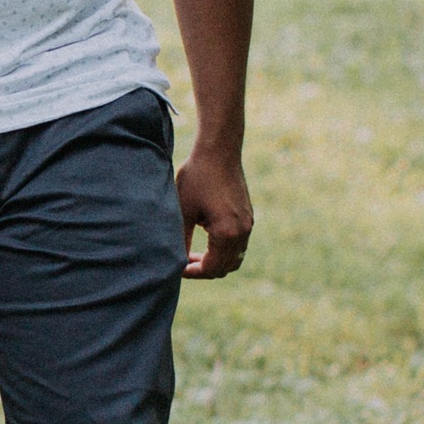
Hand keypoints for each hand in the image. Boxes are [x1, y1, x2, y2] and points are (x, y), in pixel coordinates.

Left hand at [177, 147, 251, 279]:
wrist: (220, 150)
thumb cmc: (197, 177)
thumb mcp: (183, 211)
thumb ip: (181, 240)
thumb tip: (174, 263)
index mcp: (227, 233)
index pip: (211, 268)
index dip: (192, 273)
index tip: (175, 268)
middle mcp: (243, 232)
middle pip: (225, 268)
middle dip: (203, 269)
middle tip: (182, 261)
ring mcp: (249, 224)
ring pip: (234, 258)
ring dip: (215, 261)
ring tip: (192, 254)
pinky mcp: (248, 216)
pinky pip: (238, 245)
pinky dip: (223, 250)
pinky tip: (204, 239)